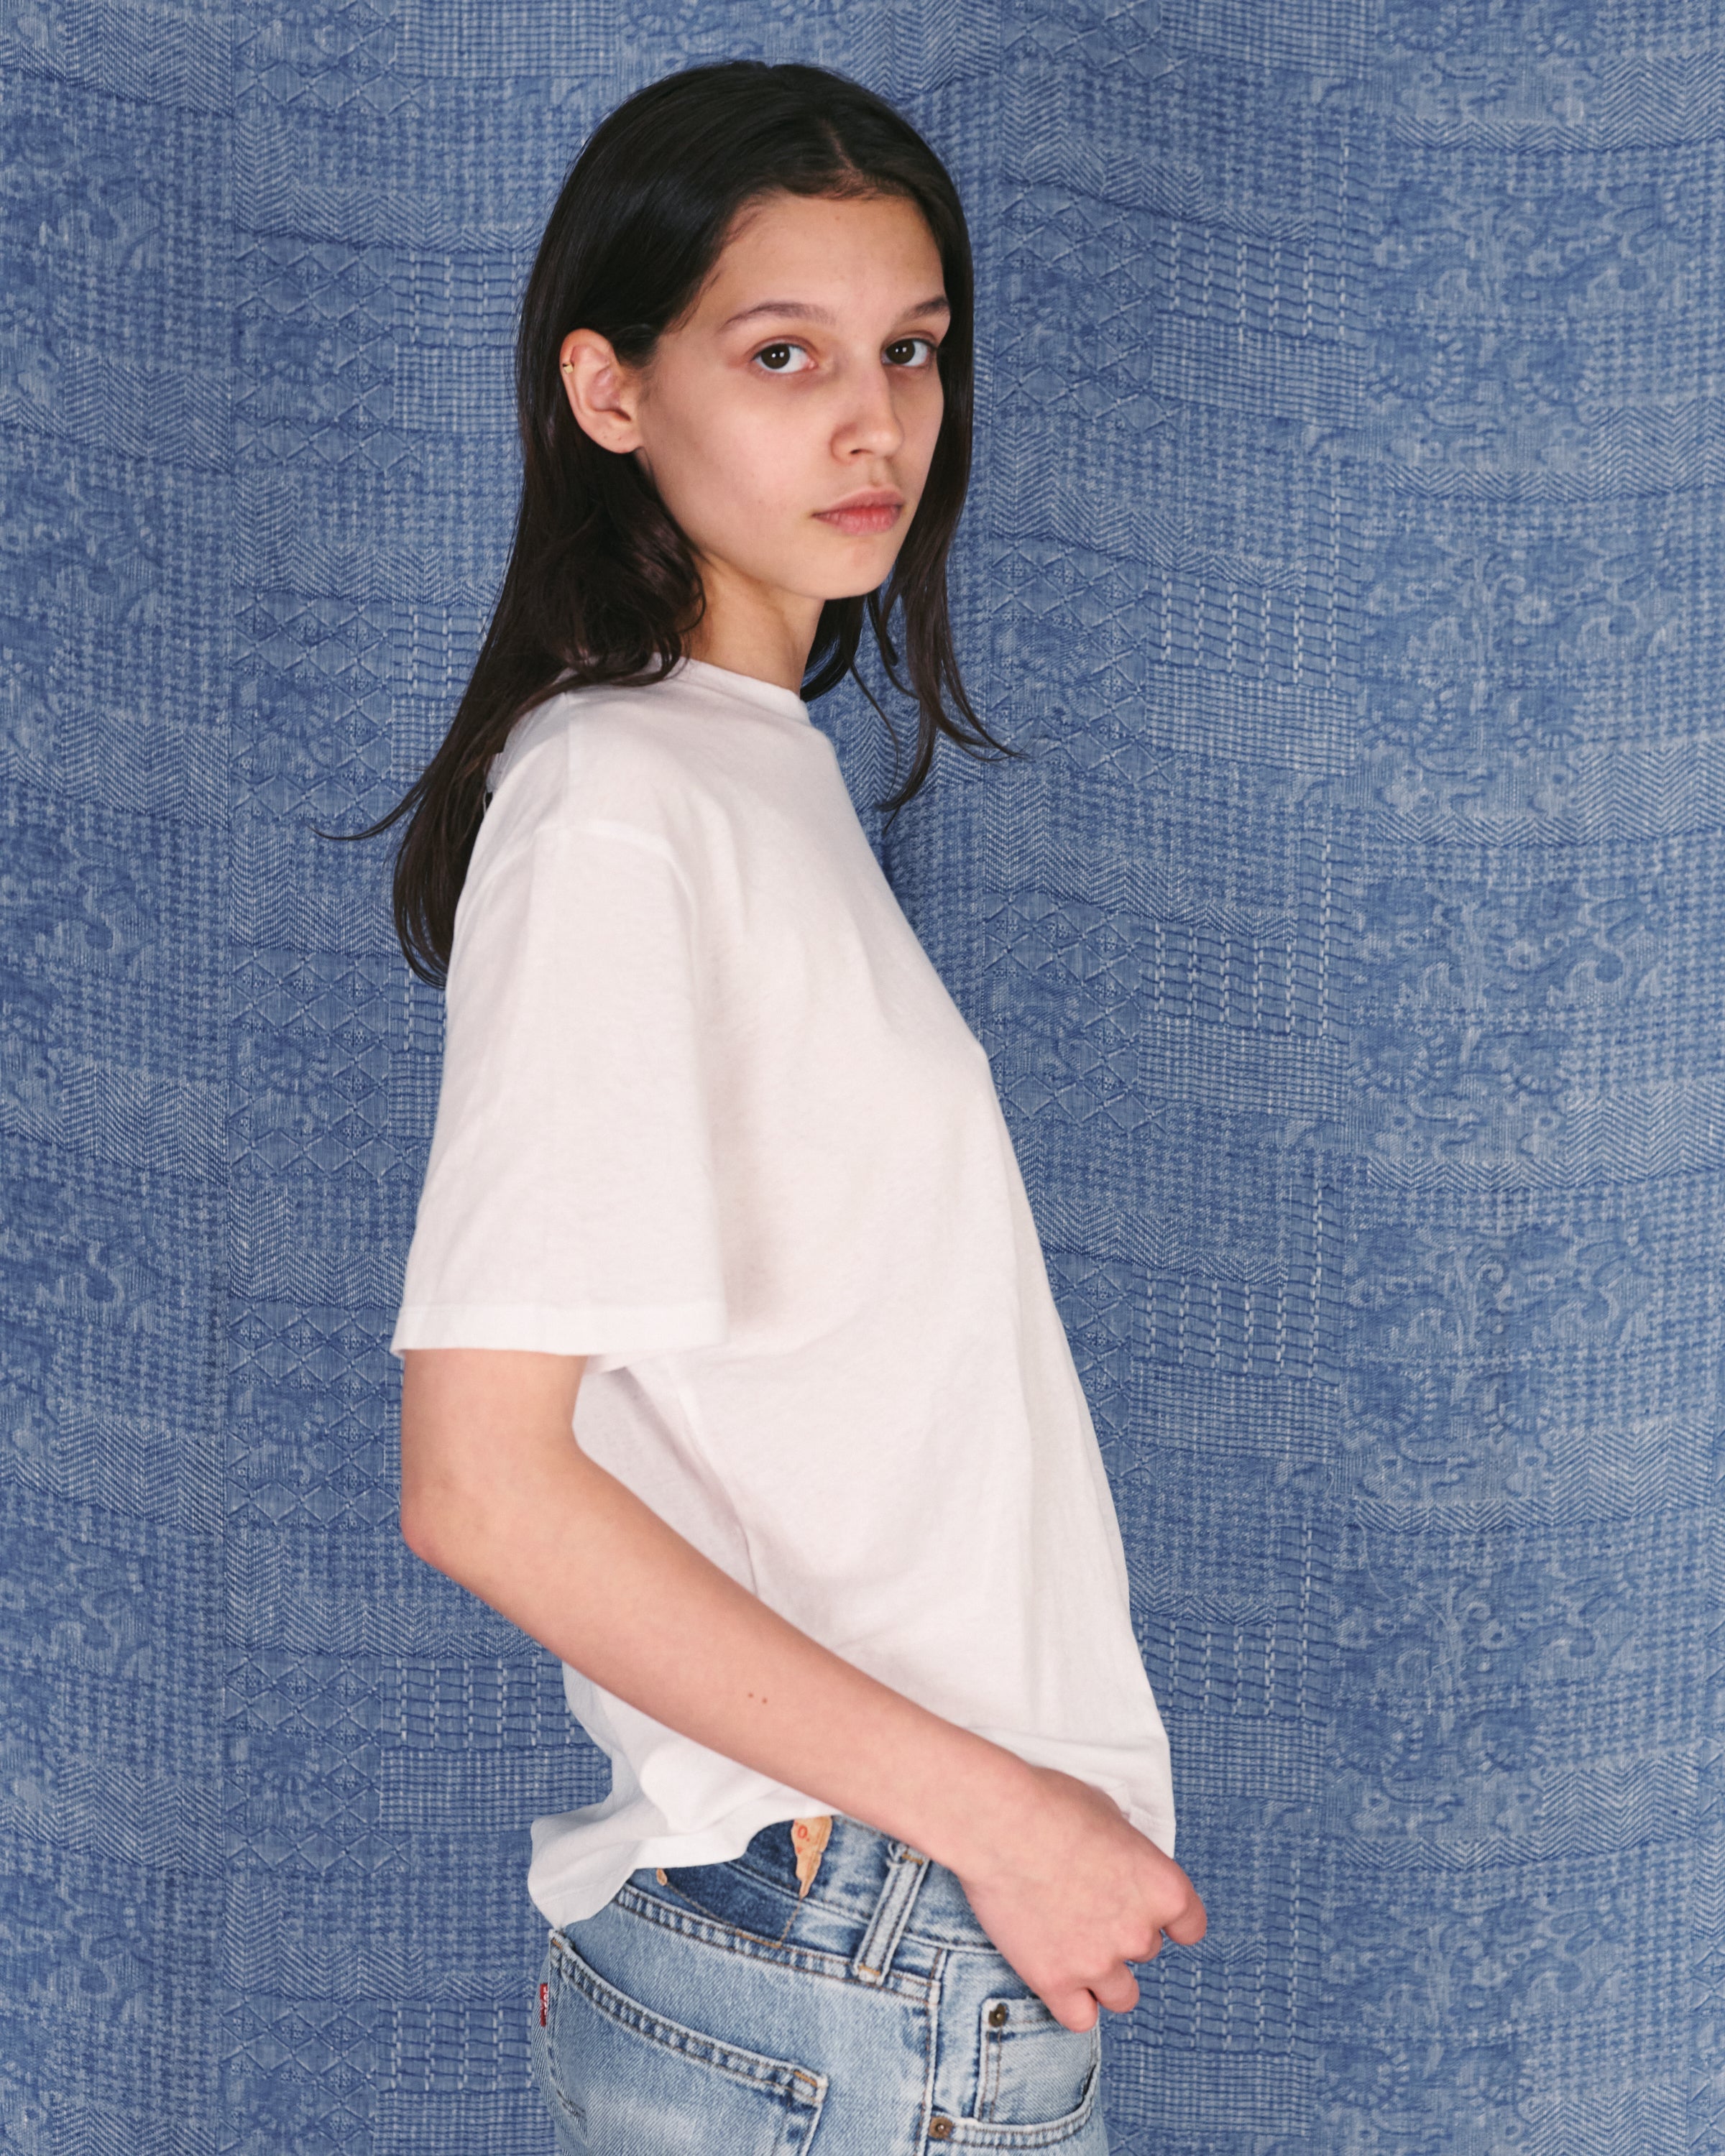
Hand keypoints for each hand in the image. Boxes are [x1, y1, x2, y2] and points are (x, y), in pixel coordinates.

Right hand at [952, 1765, 1205, 2031]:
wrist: (998, 1823)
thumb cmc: (1050, 1805)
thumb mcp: (1108, 1813)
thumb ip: (1126, 1852)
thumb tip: (1119, 1861)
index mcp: (1163, 1888)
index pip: (1191, 1926)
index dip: (1170, 1921)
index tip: (1150, 1915)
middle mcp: (1138, 1933)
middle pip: (1145, 1952)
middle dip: (1121, 1933)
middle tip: (1084, 1905)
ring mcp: (1097, 1962)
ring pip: (1122, 1995)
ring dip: (1103, 1976)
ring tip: (1073, 1945)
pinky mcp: (1054, 1981)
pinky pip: (1080, 2018)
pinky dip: (1072, 2003)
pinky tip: (1057, 1977)